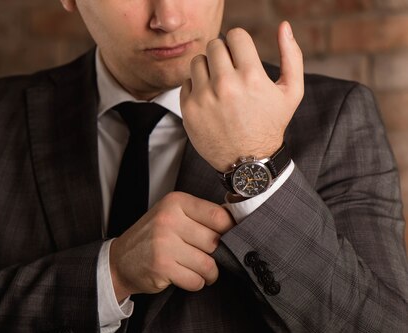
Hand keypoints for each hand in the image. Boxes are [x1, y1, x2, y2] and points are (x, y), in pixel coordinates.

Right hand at [109, 192, 234, 301]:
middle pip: (215, 242)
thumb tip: (237, 224)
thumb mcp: (172, 215)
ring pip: (208, 264)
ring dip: (208, 273)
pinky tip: (184, 276)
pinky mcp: (162, 266)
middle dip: (216, 255)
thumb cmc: (152, 238)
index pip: (218, 215)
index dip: (229, 230)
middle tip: (206, 256)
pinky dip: (195, 283)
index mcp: (175, 202)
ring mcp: (164, 243)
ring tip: (198, 270)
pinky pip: (195, 280)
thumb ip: (200, 216)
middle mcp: (169, 219)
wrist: (119, 260)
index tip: (228, 238)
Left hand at [180, 21, 303, 171]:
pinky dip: (196, 87)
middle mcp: (226, 85)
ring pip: (197, 61)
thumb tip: (284, 26)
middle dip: (223, 53)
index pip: (235, 35)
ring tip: (219, 83)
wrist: (248, 161)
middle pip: (214, 45)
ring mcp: (204, 98)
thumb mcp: (291, 91)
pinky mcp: (189, 110)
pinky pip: (186, 82)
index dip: (239, 43)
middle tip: (229, 69)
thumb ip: (292, 55)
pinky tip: (210, 99)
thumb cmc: (270, 124)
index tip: (240, 55)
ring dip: (208, 67)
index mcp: (251, 76)